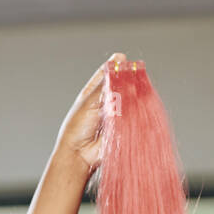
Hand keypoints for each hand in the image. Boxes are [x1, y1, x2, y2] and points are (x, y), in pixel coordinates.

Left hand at [55, 52, 126, 173]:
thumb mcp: (89, 101)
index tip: (122, 59)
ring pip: (128, 100)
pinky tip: (136, 107)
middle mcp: (104, 102)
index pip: (105, 74)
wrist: (80, 155)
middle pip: (119, 86)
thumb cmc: (77, 129)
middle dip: (126, 80)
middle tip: (132, 76)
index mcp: (92, 93)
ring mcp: (114, 114)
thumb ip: (105, 86)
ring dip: (131, 96)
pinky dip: (135, 111)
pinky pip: (132, 115)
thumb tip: (118, 69)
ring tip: (133, 92)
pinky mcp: (122, 126)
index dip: (114, 66)